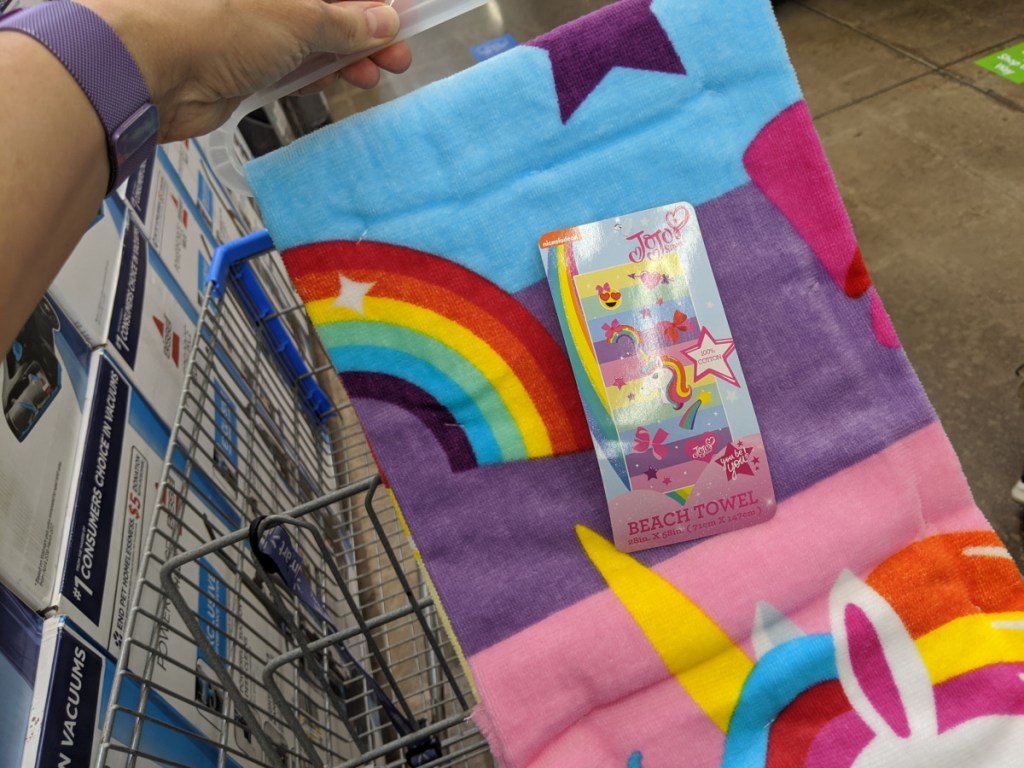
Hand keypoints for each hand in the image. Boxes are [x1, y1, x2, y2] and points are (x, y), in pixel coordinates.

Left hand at [81, 0, 411, 140]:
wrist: (152, 71)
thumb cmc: (207, 21)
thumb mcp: (300, 16)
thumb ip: (346, 21)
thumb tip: (381, 20)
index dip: (372, 0)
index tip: (402, 13)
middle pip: (328, 7)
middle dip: (368, 28)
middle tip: (399, 49)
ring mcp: (254, 27)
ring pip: (315, 37)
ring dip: (351, 54)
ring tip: (380, 70)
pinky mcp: (247, 63)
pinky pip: (296, 65)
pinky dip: (323, 72)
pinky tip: (345, 79)